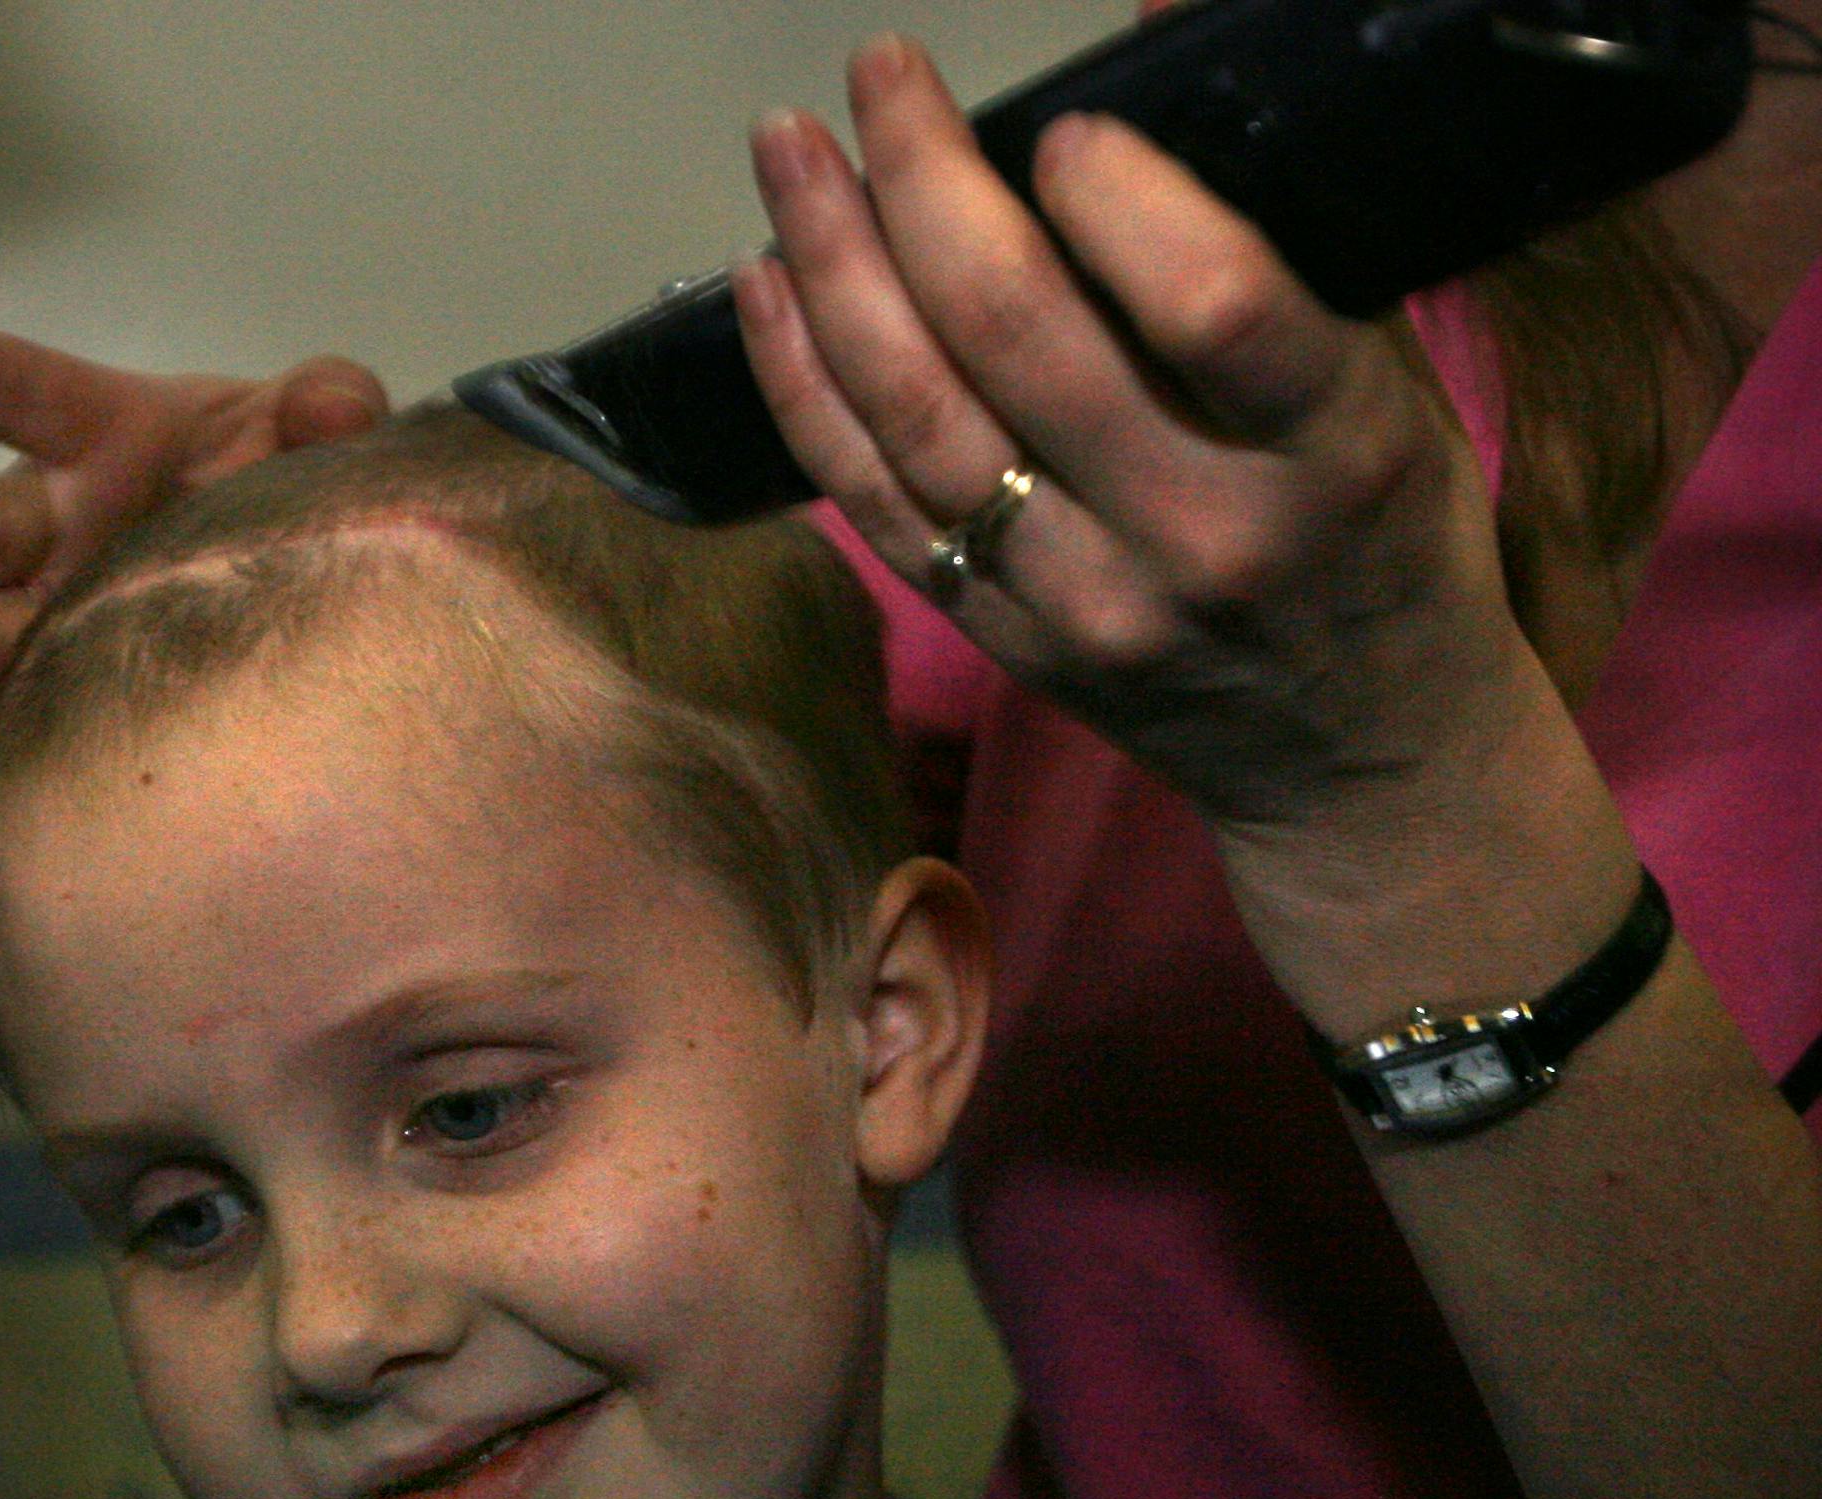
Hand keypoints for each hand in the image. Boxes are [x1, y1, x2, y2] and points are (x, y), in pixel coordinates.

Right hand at [0, 319, 388, 765]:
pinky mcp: (83, 685)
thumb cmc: (294, 469)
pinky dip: (2, 736)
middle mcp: (63, 522)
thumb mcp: (319, 418)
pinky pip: (26, 716)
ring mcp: (63, 610)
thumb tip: (334, 412)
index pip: (12, 387)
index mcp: (105, 432)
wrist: (329, 572)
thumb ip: (327, 401)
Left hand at [734, 36, 1537, 839]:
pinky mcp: (1008, 645)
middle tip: (879, 73)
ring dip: (836, 270)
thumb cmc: (1389, 543)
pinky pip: (877, 508)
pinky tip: (767, 289)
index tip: (1059, 125)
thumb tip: (1160, 48)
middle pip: (1021, 342)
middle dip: (929, 183)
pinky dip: (808, 393)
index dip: (1117, 195)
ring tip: (788, 153)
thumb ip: (1281, 256)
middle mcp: (1198, 537)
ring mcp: (1086, 607)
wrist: (1360, 763)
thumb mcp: (1395, 394)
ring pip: (922, 421)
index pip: (1212, 303)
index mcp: (1333, 452)